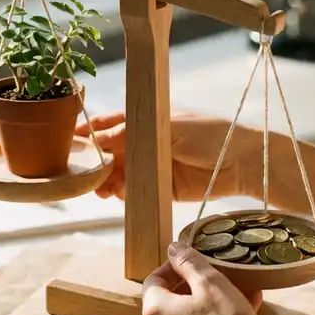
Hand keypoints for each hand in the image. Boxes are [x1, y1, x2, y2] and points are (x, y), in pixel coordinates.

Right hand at [74, 111, 257, 200]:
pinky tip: (117, 193)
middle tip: (82, 171)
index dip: (92, 128)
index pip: (113, 122)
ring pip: (121, 173)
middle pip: (112, 151)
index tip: (72, 136)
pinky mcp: (163, 188)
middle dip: (96, 161)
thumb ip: (135, 133)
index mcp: (150, 121)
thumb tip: (102, 136)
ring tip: (99, 188)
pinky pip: (136, 190)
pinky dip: (123, 192)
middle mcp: (149, 143)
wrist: (242, 162)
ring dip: (107, 180)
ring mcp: (155, 166)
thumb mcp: (171, 127)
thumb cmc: (210, 134)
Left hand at [140, 242, 271, 314]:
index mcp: (155, 311)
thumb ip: (189, 262)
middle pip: (168, 303)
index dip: (172, 268)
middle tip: (216, 279)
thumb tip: (173, 248)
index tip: (193, 262)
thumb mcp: (211, 284)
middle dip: (192, 288)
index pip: (153, 281)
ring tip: (233, 298)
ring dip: (204, 308)